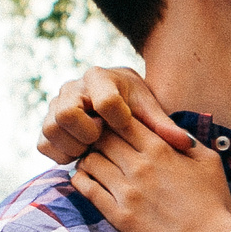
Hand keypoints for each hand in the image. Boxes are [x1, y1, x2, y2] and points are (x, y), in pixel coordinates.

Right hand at [37, 66, 192, 165]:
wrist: (114, 102)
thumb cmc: (134, 104)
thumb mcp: (150, 109)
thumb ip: (164, 125)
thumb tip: (186, 144)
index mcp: (100, 77)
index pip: (105, 101)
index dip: (117, 119)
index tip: (126, 126)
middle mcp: (72, 88)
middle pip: (67, 114)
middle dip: (88, 133)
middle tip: (103, 137)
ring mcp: (55, 105)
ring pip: (52, 129)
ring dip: (75, 145)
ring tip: (93, 146)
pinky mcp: (47, 125)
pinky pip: (44, 144)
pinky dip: (62, 154)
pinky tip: (81, 153)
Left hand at [69, 121, 230, 231]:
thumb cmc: (214, 202)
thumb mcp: (209, 161)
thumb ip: (185, 140)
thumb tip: (168, 128)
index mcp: (161, 149)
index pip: (123, 121)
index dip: (114, 119)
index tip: (113, 125)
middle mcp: (140, 167)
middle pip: (101, 138)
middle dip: (97, 136)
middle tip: (97, 143)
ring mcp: (127, 192)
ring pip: (89, 161)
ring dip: (87, 158)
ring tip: (93, 162)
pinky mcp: (118, 216)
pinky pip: (87, 189)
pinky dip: (81, 180)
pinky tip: (87, 179)